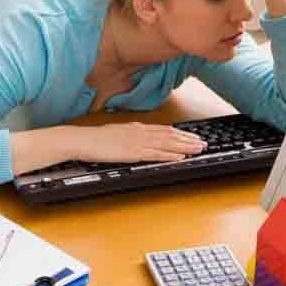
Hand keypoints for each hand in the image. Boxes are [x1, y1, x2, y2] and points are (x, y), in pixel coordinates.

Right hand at [76, 122, 207, 162]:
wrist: (83, 140)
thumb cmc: (95, 138)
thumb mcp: (115, 133)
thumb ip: (128, 135)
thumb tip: (135, 139)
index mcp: (136, 127)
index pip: (163, 129)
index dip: (179, 133)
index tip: (191, 136)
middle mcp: (140, 132)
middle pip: (169, 135)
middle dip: (188, 139)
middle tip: (202, 142)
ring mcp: (137, 142)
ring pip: (167, 144)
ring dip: (184, 147)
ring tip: (198, 149)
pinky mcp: (133, 153)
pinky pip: (156, 154)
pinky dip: (170, 156)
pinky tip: (180, 157)